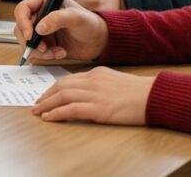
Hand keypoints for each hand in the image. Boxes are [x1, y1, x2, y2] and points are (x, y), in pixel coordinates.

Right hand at [13, 0, 108, 61]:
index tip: (29, 34)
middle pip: (21, 27)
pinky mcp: (45, 43)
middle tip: (42, 48)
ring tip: (55, 52)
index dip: (22, 21)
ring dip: (39, 50)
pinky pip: (36, 51)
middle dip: (29, 41)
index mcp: (45, 1)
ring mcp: (42, 29)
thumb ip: (58, 19)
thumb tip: (39, 28)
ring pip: (26, 41)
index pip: (23, 9)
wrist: (100, 41)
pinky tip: (60, 53)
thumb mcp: (76, 18)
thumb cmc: (91, 24)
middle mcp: (41, 14)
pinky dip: (46, 55)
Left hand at [31, 67, 154, 124]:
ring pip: (62, 96)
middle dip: (46, 96)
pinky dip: (57, 113)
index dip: (54, 88)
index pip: (69, 79)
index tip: (46, 95)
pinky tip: (49, 117)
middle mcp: (92, 81)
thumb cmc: (139, 92)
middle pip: (61, 86)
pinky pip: (71, 110)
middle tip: (36, 104)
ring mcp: (95, 94)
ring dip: (47, 104)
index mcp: (96, 73)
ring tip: (38, 112)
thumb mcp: (115, 81)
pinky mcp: (99, 108)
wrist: (154, 96)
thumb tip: (87, 93)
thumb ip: (100, 84)